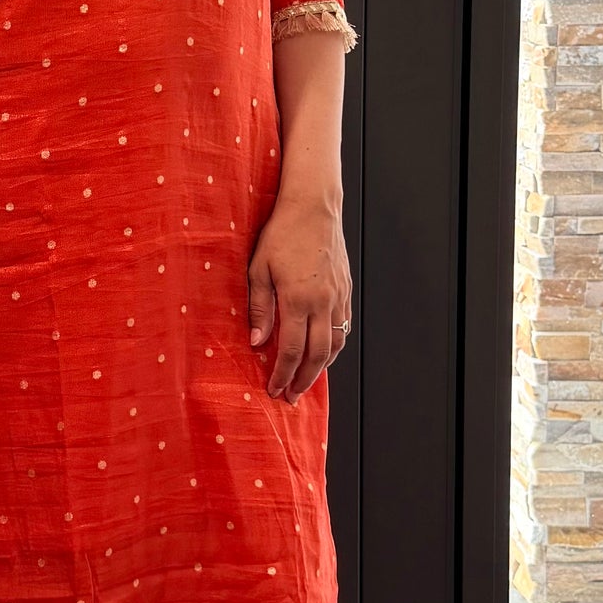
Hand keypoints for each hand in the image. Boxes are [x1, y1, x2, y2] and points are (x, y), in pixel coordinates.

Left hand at [246, 193, 351, 401]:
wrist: (313, 206)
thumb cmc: (282, 232)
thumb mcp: (258, 269)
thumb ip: (259, 307)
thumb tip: (256, 341)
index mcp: (298, 299)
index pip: (291, 350)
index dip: (282, 374)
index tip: (274, 389)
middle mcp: (323, 302)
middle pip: (317, 355)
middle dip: (303, 380)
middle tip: (292, 396)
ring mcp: (338, 296)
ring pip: (336, 344)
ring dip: (321, 367)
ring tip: (307, 380)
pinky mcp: (346, 289)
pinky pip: (344, 326)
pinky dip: (335, 345)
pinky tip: (324, 351)